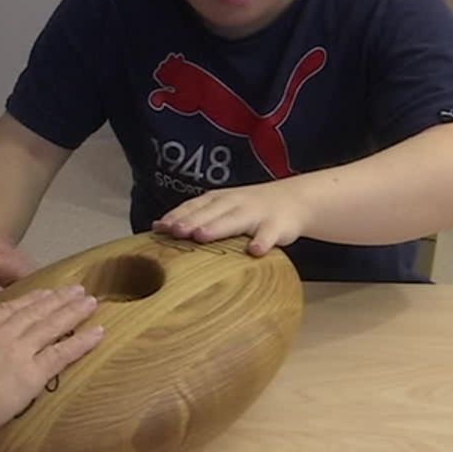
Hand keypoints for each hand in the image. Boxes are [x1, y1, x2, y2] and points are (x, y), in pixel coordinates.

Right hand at [0, 286, 102, 437]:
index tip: (44, 293)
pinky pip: (62, 354)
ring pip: (52, 326)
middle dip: (57, 299)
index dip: (30, 299)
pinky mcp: (33, 373)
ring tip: (91, 301)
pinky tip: (98, 332)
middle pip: (35, 312)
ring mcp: (19, 351)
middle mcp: (2, 333)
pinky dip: (82, 341)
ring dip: (73, 312)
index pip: (8, 309)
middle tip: (76, 289)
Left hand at [153, 180, 307, 255]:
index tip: (159, 227)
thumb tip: (157, 226)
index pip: (194, 206)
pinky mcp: (278, 227)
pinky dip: (263, 242)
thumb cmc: (249, 209)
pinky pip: (269, 235)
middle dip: (191, 220)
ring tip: (202, 236)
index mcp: (219, 200)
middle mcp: (235, 203)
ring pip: (235, 220)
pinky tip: (255, 252)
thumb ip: (194, 216)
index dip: (177, 215)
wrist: (295, 201)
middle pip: (210, 212)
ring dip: (218, 227)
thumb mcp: (221, 208)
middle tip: (174, 231)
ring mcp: (257, 213)